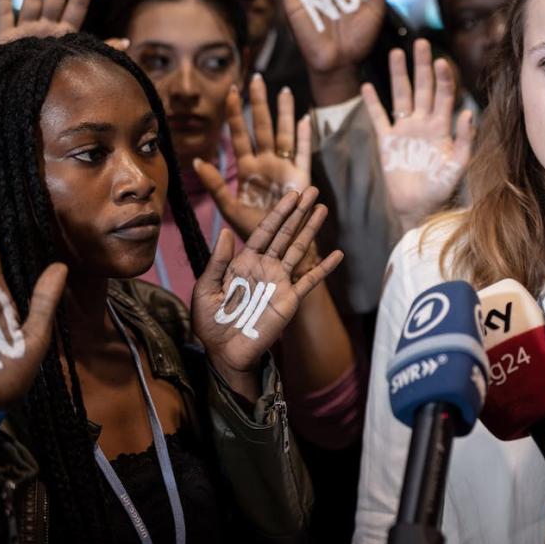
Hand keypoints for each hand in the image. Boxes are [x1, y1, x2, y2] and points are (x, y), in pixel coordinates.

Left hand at [191, 187, 342, 399]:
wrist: (225, 353)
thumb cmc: (211, 323)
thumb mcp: (206, 290)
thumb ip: (218, 261)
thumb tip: (226, 232)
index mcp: (243, 262)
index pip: (264, 231)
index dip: (278, 213)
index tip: (291, 195)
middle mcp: (264, 268)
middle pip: (285, 234)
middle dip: (298, 212)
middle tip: (312, 190)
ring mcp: (279, 282)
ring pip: (299, 250)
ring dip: (311, 230)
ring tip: (323, 209)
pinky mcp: (290, 300)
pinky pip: (310, 280)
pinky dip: (324, 267)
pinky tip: (338, 254)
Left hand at [194, 74, 310, 240]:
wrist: (278, 247)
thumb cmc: (253, 230)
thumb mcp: (228, 208)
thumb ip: (215, 185)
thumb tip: (196, 161)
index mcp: (246, 168)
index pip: (239, 134)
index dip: (234, 113)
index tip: (231, 90)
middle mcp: (266, 163)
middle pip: (261, 126)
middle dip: (259, 103)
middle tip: (256, 79)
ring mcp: (284, 168)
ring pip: (283, 133)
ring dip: (284, 113)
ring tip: (284, 91)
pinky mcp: (301, 177)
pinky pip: (303, 152)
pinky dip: (305, 137)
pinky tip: (305, 119)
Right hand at [362, 38, 472, 232]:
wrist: (418, 208)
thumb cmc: (441, 189)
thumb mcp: (458, 166)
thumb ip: (465, 140)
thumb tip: (468, 112)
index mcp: (442, 127)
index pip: (444, 96)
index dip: (443, 79)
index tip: (441, 61)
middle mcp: (423, 123)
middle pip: (423, 88)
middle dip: (422, 66)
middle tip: (420, 43)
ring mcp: (405, 130)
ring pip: (401, 96)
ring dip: (399, 75)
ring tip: (396, 53)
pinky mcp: (387, 141)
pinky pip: (379, 118)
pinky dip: (373, 103)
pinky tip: (367, 86)